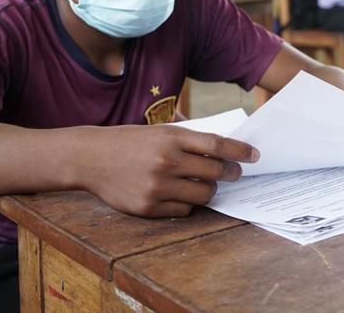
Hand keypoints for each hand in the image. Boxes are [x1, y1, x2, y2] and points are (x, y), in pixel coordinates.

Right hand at [79, 124, 258, 217]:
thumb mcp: (159, 131)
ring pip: (203, 195)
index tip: (254, 155)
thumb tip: (225, 149)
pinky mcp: (148, 207)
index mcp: (171, 138)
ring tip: (205, 184)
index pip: (216, 145)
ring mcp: (157, 186)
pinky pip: (184, 211)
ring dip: (210, 190)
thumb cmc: (130, 142)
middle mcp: (166, 161)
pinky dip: (188, 205)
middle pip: (215, 172)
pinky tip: (181, 195)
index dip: (239, 152)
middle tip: (233, 173)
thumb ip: (189, 140)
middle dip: (230, 173)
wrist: (90, 158)